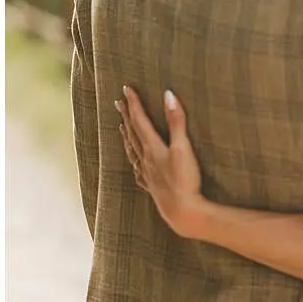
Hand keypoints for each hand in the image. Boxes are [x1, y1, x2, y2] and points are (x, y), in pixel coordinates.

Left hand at [118, 86, 202, 236]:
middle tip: (119, 102)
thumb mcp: (183, 147)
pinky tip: (134, 163)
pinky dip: (133, 160)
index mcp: (152, 147)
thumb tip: (168, 95)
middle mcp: (145, 159)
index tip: (126, 89)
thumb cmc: (184, 180)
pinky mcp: (152, 187)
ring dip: (126, 136)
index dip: (133, 103)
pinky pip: (137, 170)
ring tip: (121, 127)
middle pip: (132, 133)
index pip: (139, 120)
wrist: (182, 212)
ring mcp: (147, 174)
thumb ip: (176, 121)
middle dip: (126, 115)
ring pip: (132, 150)